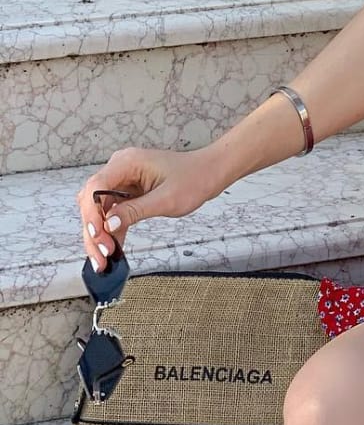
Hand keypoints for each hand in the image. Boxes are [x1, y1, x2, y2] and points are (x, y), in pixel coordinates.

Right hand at [76, 147, 220, 272]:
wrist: (210, 172)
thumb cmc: (194, 179)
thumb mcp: (167, 199)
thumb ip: (136, 211)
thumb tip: (109, 224)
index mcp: (126, 163)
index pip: (96, 188)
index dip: (92, 213)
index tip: (97, 234)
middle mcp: (120, 169)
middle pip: (93, 202)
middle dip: (94, 231)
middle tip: (101, 256)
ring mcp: (122, 181)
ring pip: (100, 211)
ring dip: (100, 236)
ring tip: (103, 261)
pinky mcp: (128, 193)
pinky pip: (113, 214)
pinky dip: (112, 232)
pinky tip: (112, 251)